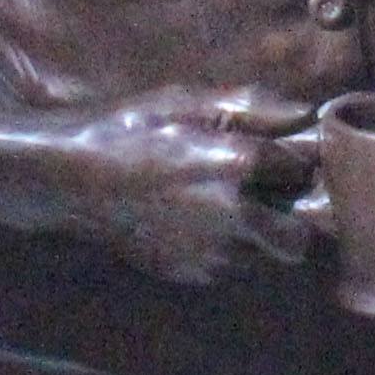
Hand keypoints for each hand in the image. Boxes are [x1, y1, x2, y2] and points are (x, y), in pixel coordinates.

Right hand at [50, 86, 322, 285]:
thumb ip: (253, 106)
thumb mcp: (185, 101)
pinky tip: (196, 219)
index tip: (284, 154)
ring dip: (260, 235)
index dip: (297, 162)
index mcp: (236, 167)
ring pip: (265, 256)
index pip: (302, 173)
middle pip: (297, 239)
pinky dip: (228, 247)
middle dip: (293, 218)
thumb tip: (306, 112)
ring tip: (224, 202)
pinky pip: (231, 265)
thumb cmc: (126, 129)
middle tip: (270, 192)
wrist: (68, 180)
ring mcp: (210, 253)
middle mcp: (231, 219)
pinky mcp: (190, 273)